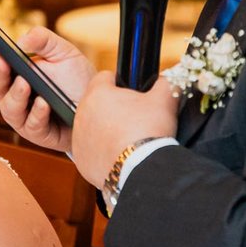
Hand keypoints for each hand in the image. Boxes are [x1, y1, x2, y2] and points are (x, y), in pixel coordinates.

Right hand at [0, 27, 94, 154]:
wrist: (99, 106)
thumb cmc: (76, 78)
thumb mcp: (63, 52)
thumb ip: (43, 40)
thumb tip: (20, 41)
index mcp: (15, 74)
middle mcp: (14, 96)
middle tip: (2, 61)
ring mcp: (24, 117)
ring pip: (9, 109)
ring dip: (15, 96)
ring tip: (24, 83)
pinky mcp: (39, 134)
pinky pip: (32, 126)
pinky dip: (37, 114)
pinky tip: (44, 103)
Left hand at [69, 70, 179, 188]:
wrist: (142, 169)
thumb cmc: (149, 131)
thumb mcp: (164, 99)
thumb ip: (164, 83)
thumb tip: (166, 80)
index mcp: (98, 94)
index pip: (104, 77)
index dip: (120, 82)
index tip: (131, 91)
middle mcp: (82, 114)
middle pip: (97, 104)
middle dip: (112, 108)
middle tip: (133, 118)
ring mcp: (78, 139)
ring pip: (92, 128)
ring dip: (105, 130)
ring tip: (127, 138)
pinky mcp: (80, 160)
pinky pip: (91, 150)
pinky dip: (102, 151)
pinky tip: (120, 155)